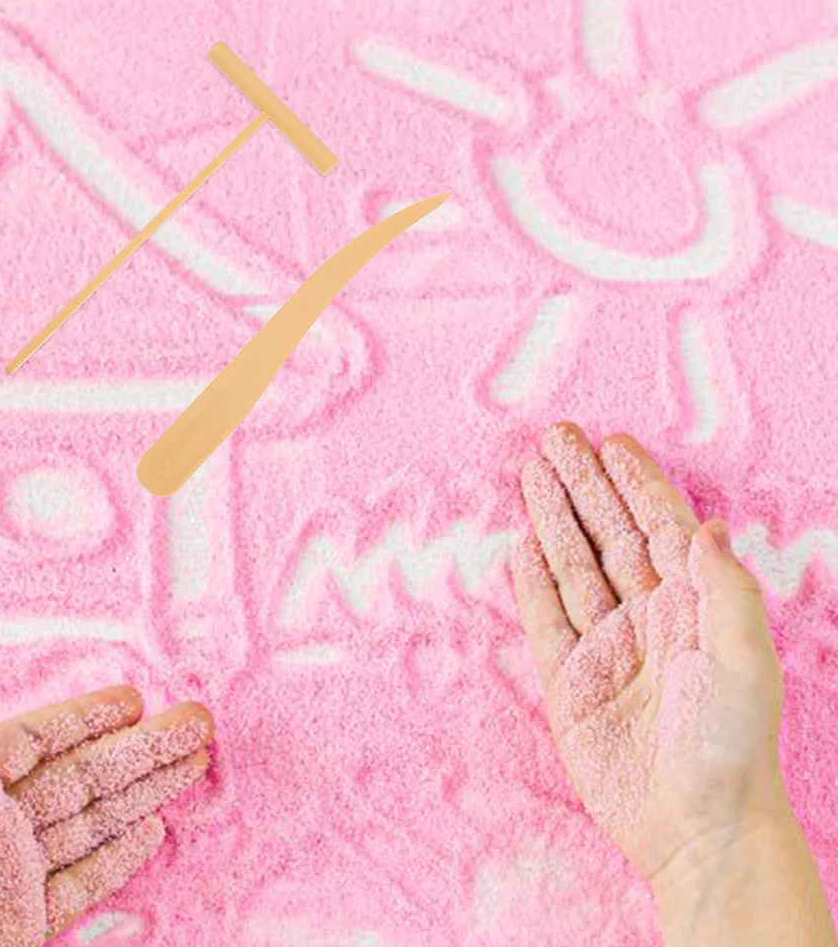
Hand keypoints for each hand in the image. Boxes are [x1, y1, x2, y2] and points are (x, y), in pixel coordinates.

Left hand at [0, 672, 213, 946]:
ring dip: (145, 792)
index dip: (88, 718)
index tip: (135, 700)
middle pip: (85, 777)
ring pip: (94, 822)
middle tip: (197, 723)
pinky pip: (82, 883)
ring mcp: (13, 874)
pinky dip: (119, 858)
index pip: (41, 741)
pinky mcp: (21, 924)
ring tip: (193, 763)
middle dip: (142, 749)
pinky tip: (152, 830)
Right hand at [512, 423, 785, 884]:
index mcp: (690, 606)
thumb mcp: (743, 658)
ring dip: (552, 518)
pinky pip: (545, 619)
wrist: (696, 828)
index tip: (612, 441)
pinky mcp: (569, 682)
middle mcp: (645, 618)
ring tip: (531, 473)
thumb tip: (705, 524)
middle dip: (582, 485)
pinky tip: (522, 545)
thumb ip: (722, 587)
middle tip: (556, 437)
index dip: (635, 483)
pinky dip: (531, 582)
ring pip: (571, 566)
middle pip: (606, 535)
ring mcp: (603, 648)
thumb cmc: (734, 744)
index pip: (656, 527)